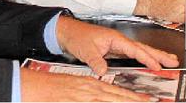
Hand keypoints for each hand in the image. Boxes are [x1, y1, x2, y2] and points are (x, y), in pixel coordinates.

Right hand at [21, 67, 154, 101]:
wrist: (33, 86)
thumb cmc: (50, 88)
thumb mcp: (74, 88)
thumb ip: (89, 94)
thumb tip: (100, 97)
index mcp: (91, 85)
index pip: (118, 92)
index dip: (134, 97)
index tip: (148, 100)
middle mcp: (91, 91)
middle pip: (119, 97)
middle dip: (137, 101)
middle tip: (153, 102)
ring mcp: (85, 97)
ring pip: (112, 99)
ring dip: (128, 101)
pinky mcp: (78, 99)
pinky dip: (111, 100)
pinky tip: (118, 101)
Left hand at [55, 16, 178, 75]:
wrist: (67, 32)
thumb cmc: (77, 36)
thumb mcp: (85, 50)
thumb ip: (96, 61)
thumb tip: (104, 71)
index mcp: (115, 38)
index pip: (135, 49)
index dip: (147, 58)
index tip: (157, 66)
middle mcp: (119, 41)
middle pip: (143, 48)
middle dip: (159, 54)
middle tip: (173, 61)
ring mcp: (118, 45)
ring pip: (139, 51)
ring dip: (154, 55)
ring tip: (168, 60)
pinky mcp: (114, 50)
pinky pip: (132, 55)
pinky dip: (142, 58)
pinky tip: (148, 63)